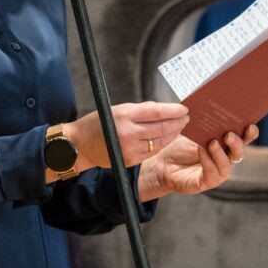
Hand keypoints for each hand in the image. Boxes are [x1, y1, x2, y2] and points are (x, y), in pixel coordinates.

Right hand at [65, 102, 189, 170]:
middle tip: (187, 117)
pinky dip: (162, 144)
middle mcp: (128, 132)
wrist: (80, 145)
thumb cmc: (99, 122)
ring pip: (159, 141)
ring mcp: (129, 149)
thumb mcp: (118, 110)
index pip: (156, 112)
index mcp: (124, 115)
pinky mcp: (130, 160)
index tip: (184, 108)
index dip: (173, 110)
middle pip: (161, 127)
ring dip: (173, 134)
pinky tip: (167, 138)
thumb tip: (163, 109)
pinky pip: (151, 152)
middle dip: (177, 122)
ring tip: (181, 127)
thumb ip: (140, 110)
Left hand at [137, 124, 258, 201]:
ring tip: (212, 142)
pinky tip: (202, 151)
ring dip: (220, 152)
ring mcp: (218, 171)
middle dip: (237, 142)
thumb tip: (211, 104)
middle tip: (229, 133)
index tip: (250, 124)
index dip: (250, 132)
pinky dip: (208, 160)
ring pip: (227, 163)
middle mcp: (226, 158)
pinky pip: (212, 172)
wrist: (162, 163)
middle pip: (239, 151)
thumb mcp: (193, 130)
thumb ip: (204, 122)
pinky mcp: (207, 181)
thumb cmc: (179, 146)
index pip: (243, 138)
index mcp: (226, 143)